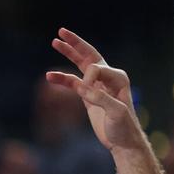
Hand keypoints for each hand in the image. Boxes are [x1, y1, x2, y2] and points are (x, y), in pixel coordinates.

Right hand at [45, 28, 141, 151]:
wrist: (123, 142)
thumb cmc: (124, 127)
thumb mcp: (117, 112)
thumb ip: (101, 98)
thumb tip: (82, 89)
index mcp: (118, 78)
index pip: (96, 68)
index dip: (88, 79)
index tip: (86, 95)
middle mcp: (108, 78)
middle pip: (89, 55)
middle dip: (76, 43)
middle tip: (61, 32)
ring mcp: (97, 86)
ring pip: (80, 66)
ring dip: (67, 54)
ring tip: (54, 42)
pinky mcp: (89, 96)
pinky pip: (73, 83)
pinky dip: (62, 79)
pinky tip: (49, 75)